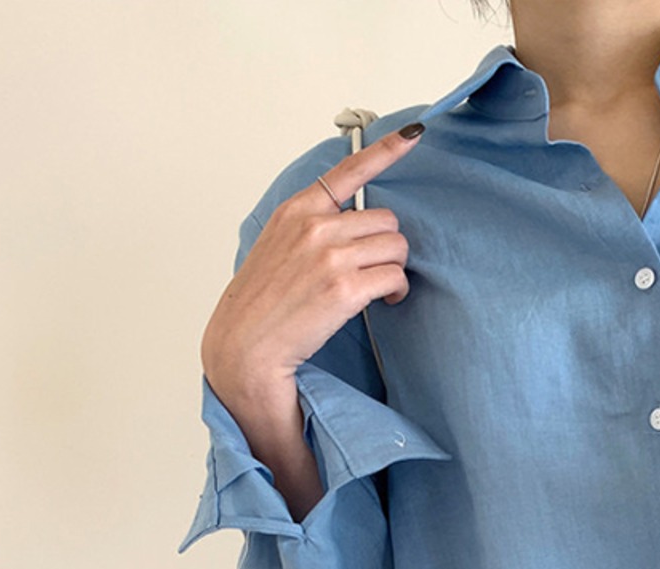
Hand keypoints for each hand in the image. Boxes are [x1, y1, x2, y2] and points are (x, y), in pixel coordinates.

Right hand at [200, 123, 424, 407]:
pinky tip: (384, 301)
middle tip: (375, 270)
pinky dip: (396, 290)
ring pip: (395, 247)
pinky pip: (394, 277)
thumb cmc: (263, 302)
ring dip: (394, 269)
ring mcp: (329, 256)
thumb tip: (355, 226)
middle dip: (387, 246)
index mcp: (298, 210)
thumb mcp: (279, 245)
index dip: (387, 150)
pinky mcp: (344, 288)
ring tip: (378, 288)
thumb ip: (312, 226)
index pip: (349, 170)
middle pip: (386, 220)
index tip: (413, 133)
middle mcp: (314, 226)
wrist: (246, 344)